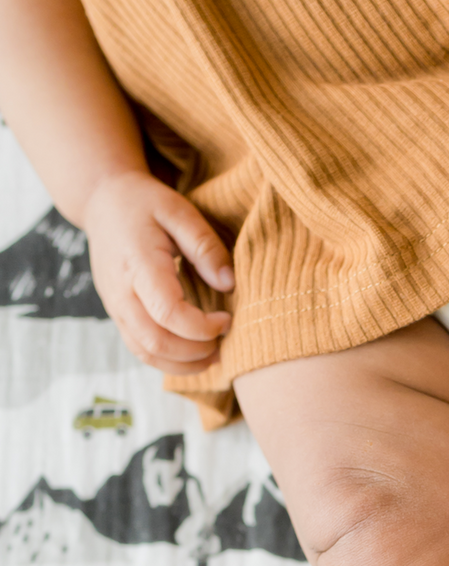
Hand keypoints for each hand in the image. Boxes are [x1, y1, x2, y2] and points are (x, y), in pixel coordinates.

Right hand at [81, 170, 234, 374]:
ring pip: (145, 351)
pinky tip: (194, 355)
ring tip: (215, 356)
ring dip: (183, 364)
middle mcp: (120, 290)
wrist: (103, 201)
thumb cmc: (145, 203)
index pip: (168, 313)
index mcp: (138, 264)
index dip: (202, 327)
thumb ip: (206, 246)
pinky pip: (139, 347)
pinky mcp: (116, 311)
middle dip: (196, 351)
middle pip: (155, 341)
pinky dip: (167, 361)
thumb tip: (229, 284)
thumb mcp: (180, 211)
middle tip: (225, 341)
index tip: (227, 319)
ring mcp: (115, 304)